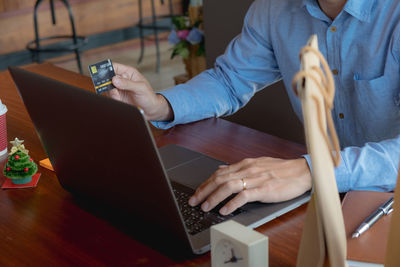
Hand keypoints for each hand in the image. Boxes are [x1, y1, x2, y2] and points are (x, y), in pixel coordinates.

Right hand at [109, 62, 172, 120]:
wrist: (151, 111)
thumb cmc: (149, 97)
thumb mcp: (140, 88)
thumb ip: (128, 83)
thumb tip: (114, 79)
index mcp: (128, 73)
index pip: (114, 67)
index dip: (107, 68)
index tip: (101, 71)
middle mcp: (122, 80)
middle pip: (107, 76)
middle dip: (105, 80)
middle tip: (106, 84)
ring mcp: (119, 89)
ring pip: (107, 87)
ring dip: (109, 91)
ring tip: (117, 94)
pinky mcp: (117, 98)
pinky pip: (110, 96)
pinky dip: (112, 98)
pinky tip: (120, 100)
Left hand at [188, 157, 311, 214]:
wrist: (302, 171)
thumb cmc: (281, 169)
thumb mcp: (257, 164)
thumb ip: (238, 168)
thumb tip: (221, 169)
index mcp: (245, 164)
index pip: (219, 173)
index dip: (205, 183)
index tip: (197, 192)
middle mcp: (247, 170)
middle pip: (219, 179)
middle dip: (204, 190)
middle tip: (194, 201)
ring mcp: (255, 179)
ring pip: (228, 186)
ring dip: (214, 197)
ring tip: (205, 207)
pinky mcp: (264, 189)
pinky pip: (244, 196)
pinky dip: (232, 203)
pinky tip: (225, 210)